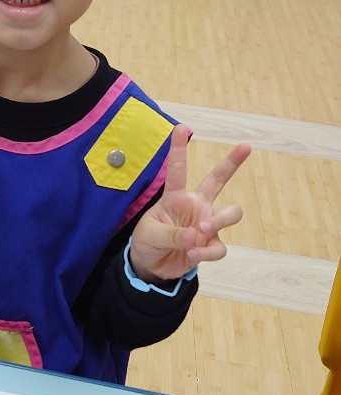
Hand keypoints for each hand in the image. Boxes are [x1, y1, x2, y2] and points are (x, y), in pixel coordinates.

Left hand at [129, 124, 250, 282]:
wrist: (151, 267)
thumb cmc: (148, 242)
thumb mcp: (150, 235)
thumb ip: (171, 233)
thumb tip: (195, 235)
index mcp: (176, 197)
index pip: (178, 170)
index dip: (178, 149)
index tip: (181, 127)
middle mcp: (196, 206)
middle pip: (219, 180)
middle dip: (232, 162)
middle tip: (246, 146)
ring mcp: (206, 225)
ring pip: (231, 213)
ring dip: (219, 221)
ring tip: (202, 229)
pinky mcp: (210, 245)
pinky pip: (219, 247)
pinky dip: (207, 252)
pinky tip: (192, 254)